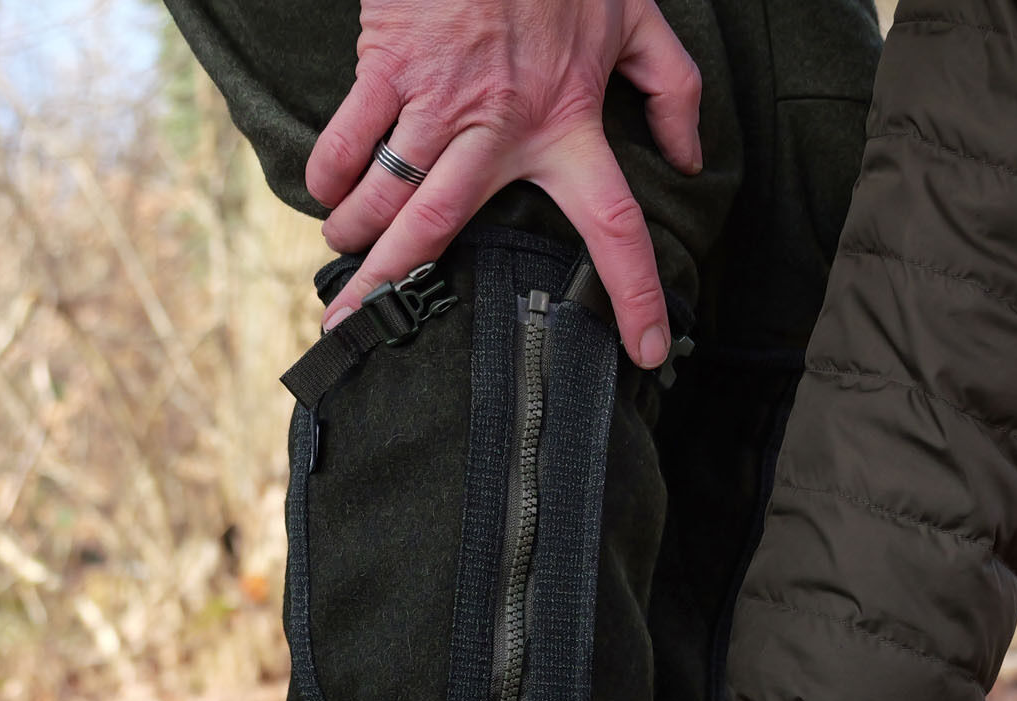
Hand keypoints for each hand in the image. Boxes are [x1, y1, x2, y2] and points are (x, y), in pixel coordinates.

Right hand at [308, 0, 703, 367]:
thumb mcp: (637, 18)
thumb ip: (672, 90)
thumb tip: (690, 158)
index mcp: (569, 123)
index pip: (616, 225)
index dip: (636, 292)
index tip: (648, 350)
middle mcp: (501, 127)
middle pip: (441, 230)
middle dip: (393, 288)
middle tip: (357, 331)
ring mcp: (440, 99)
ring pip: (386, 194)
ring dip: (357, 235)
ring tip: (346, 256)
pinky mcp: (391, 65)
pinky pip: (350, 139)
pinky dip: (330, 174)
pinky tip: (326, 196)